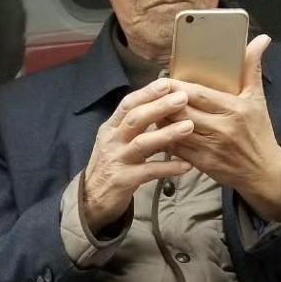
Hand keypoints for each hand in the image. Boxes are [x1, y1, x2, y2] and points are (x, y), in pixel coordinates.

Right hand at [83, 77, 194, 231]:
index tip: (168, 82)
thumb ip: (134, 125)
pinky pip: (148, 172)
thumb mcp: (117, 141)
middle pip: (136, 119)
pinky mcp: (123, 180)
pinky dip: (168, 167)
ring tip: (189, 126)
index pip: (128, 104)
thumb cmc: (110, 166)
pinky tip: (187, 165)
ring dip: (167, 134)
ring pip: (142, 143)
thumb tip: (161, 104)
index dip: (147, 92)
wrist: (91, 199)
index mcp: (111, 128)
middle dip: (160, 106)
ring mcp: (117, 160)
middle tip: (183, 98)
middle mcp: (112, 141)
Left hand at [163, 35, 280, 221]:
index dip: (178, 87)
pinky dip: (165, 139)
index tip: (164, 80)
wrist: (263, 171)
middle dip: (165, 103)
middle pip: (183, 112)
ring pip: (177, 131)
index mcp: (235, 109)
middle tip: (151, 94)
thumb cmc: (259, 131)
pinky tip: (157, 130)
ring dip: (161, 121)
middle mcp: (223, 129)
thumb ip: (252, 68)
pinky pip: (178, 149)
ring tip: (151, 111)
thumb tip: (261, 39)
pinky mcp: (203, 164)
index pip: (199, 94)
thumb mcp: (257, 98)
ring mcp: (212, 148)